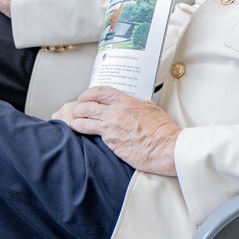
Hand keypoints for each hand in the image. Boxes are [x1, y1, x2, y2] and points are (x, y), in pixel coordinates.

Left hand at [56, 87, 179, 176]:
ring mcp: (111, 126)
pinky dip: (82, 131)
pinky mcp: (110, 141)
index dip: (89, 93)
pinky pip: (91, 134)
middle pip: (88, 104)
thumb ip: (134, 104)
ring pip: (85, 119)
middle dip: (79, 106)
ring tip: (72, 122)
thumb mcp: (149, 108)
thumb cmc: (162, 130)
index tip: (85, 97)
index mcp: (126, 101)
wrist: (166, 147)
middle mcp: (115, 111)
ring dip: (76, 120)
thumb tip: (129, 104)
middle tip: (76, 109)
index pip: (100, 91)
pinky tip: (79, 133)